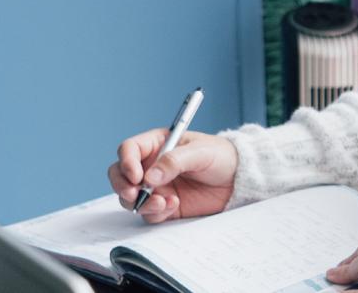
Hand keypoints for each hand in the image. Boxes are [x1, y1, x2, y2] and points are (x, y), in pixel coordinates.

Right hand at [107, 129, 236, 223]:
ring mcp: (155, 187)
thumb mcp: (201, 152)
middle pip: (119, 174)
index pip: (129, 150)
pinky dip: (156, 213)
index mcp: (157, 144)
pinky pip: (148, 213)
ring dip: (140, 203)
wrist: (238, 180)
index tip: (136, 175)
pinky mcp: (164, 205)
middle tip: (133, 195)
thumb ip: (174, 160)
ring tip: (164, 202)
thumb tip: (150, 176)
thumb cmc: (221, 156)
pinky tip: (174, 206)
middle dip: (122, 186)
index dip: (126, 162)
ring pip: (129, 197)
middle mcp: (150, 165)